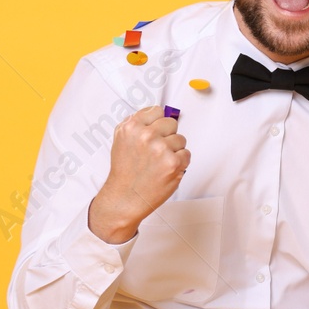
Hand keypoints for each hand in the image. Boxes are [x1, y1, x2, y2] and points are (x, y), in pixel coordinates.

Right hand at [90, 106, 188, 241]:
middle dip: (167, 136)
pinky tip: (166, 169)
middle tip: (156, 151)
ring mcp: (161, 148)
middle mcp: (146, 135)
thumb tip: (156, 114)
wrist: (126, 197)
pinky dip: (180, 162)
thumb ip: (138, 124)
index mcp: (131, 127)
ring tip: (159, 162)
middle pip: (171, 123)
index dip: (157, 123)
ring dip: (174, 150)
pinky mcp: (173, 162)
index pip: (157, 111)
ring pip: (181, 139)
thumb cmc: (125, 172)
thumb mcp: (122, 140)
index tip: (154, 132)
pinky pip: (186, 154)